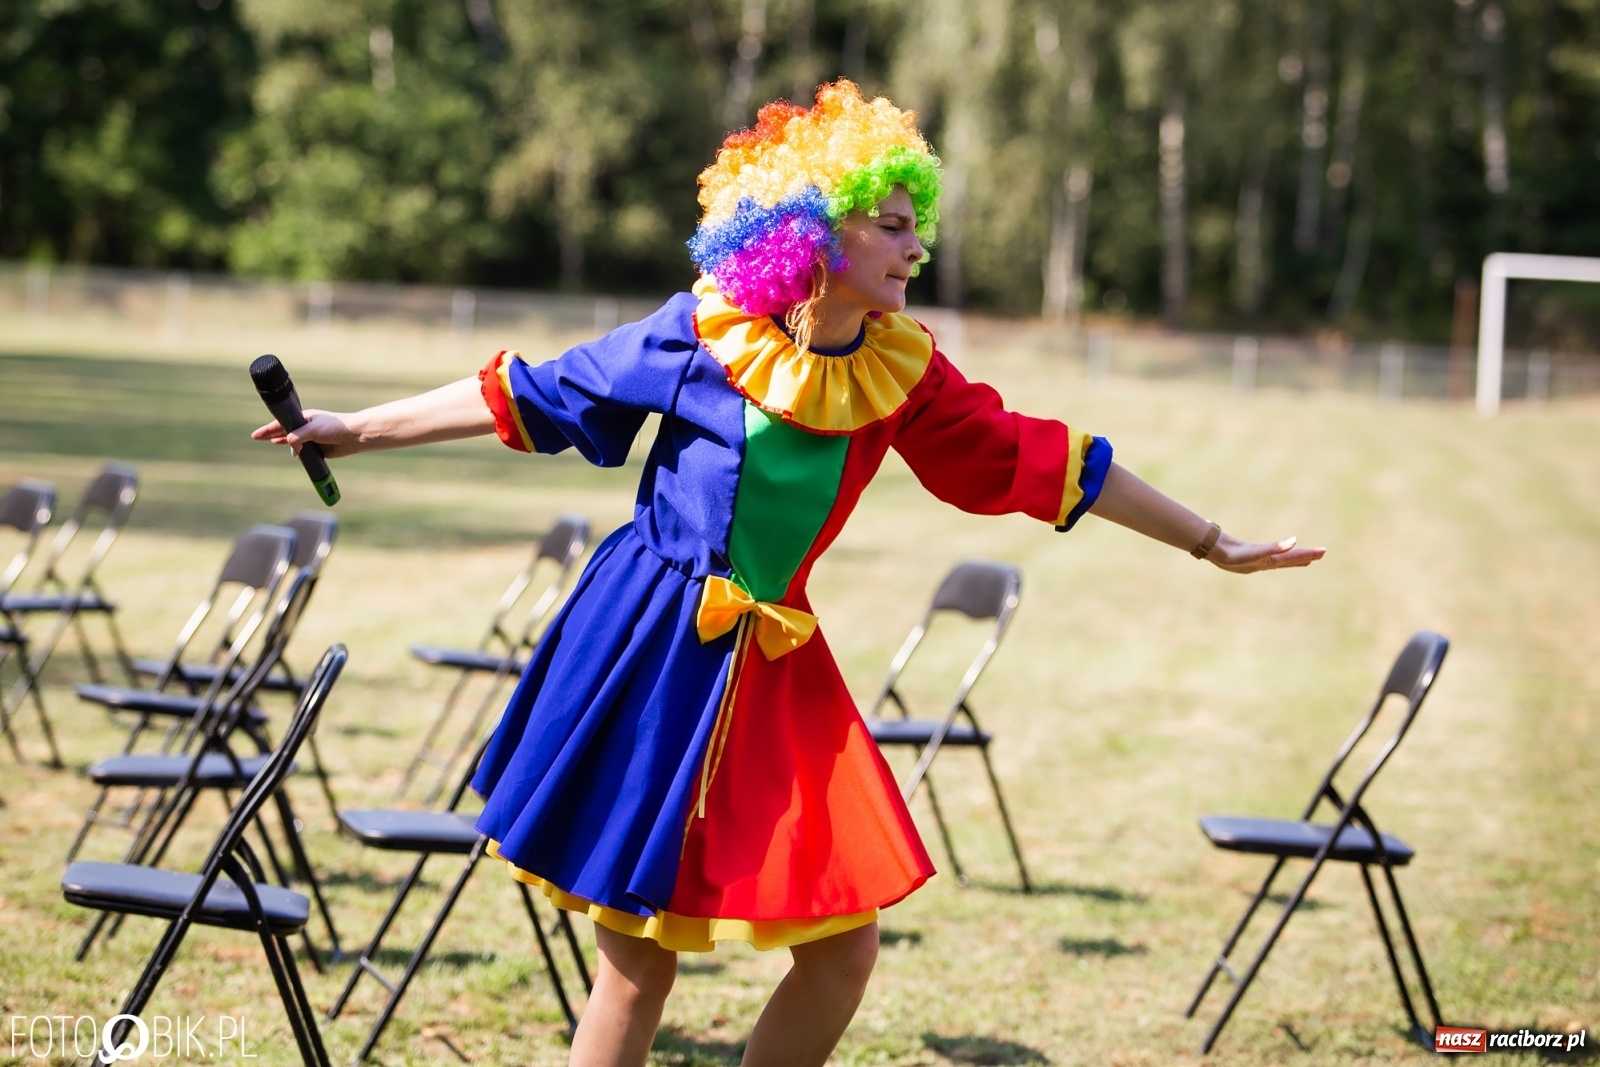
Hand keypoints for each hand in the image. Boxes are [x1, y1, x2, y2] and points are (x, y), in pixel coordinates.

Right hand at [251, 409, 360, 458]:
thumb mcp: (312, 429)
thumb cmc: (335, 427)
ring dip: (281, 440)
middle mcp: (306, 426)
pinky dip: (294, 450)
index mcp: (304, 417)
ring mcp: (312, 437)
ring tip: (268, 441)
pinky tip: (288, 450)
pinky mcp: (318, 448)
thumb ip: (297, 437)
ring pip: (292, 440)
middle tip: (256, 437)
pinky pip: (302, 450)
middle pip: (284, 430)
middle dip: (271, 433)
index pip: (281, 422)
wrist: (354, 436)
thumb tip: (290, 446)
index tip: (256, 434)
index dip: (268, 429)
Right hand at [1206, 533, 1325, 573]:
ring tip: (1308, 558)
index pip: (1292, 558)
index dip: (1306, 554)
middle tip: (1323, 552)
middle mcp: (1266, 563)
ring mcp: (1258, 560)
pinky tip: (1280, 552)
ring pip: (1282, 560)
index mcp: (1269, 562)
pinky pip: (1271, 555)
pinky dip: (1280, 553)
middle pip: (1290, 560)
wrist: (1212, 550)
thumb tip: (1293, 543)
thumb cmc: (1231, 554)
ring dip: (1295, 558)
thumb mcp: (1254, 552)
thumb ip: (1274, 548)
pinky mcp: (1251, 555)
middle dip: (1306, 556)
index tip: (1322, 552)